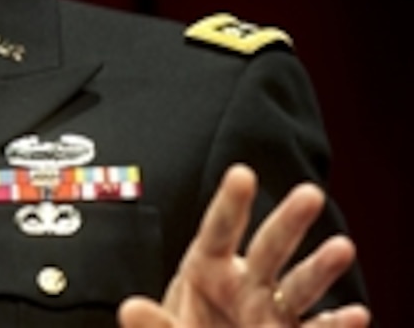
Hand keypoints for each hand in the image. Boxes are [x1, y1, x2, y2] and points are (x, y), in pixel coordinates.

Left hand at [118, 164, 369, 326]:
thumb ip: (153, 325)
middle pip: (268, 248)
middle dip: (288, 222)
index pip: (218, 231)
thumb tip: (131, 308)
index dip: (230, 203)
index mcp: (206, 270)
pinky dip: (336, 325)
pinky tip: (355, 315)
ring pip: (299, 286)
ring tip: (341, 248)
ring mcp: (271, 311)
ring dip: (320, 268)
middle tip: (310, 194)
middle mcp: (245, 284)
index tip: (242, 173)